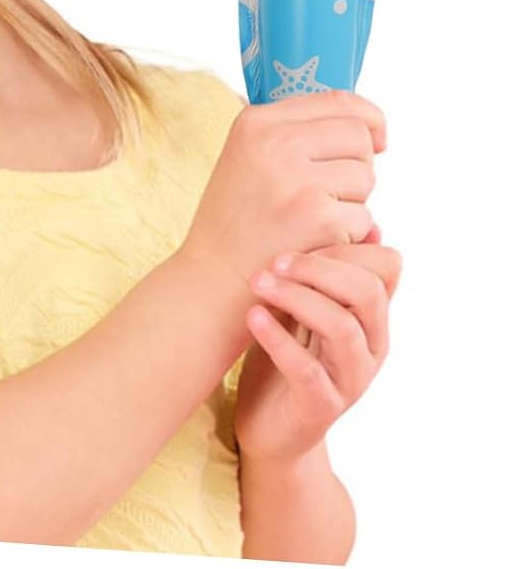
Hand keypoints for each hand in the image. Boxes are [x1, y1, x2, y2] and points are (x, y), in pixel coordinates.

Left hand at [233, 224, 401, 465]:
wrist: (269, 427)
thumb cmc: (286, 351)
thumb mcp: (302, 302)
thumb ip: (319, 268)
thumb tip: (331, 212)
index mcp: (371, 314)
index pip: (387, 264)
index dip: (347, 242)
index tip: (298, 231)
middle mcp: (371, 345)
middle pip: (369, 291)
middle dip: (320, 267)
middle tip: (275, 259)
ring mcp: (351, 378)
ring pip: (343, 327)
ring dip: (297, 298)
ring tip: (257, 284)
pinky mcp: (322, 406)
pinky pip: (309, 370)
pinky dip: (278, 340)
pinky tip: (253, 317)